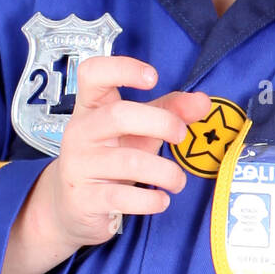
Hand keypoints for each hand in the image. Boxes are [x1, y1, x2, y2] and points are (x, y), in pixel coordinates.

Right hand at [26, 56, 211, 250]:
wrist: (71, 206)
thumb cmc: (109, 158)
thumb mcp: (138, 130)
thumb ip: (169, 112)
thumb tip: (204, 102)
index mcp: (91, 107)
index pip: (93, 73)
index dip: (122, 68)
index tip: (153, 77)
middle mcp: (80, 131)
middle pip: (119, 115)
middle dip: (161, 123)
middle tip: (181, 136)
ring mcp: (78, 165)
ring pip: (128, 161)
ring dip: (165, 172)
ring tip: (177, 180)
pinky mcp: (82, 199)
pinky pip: (122, 197)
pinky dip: (150, 200)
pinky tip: (161, 200)